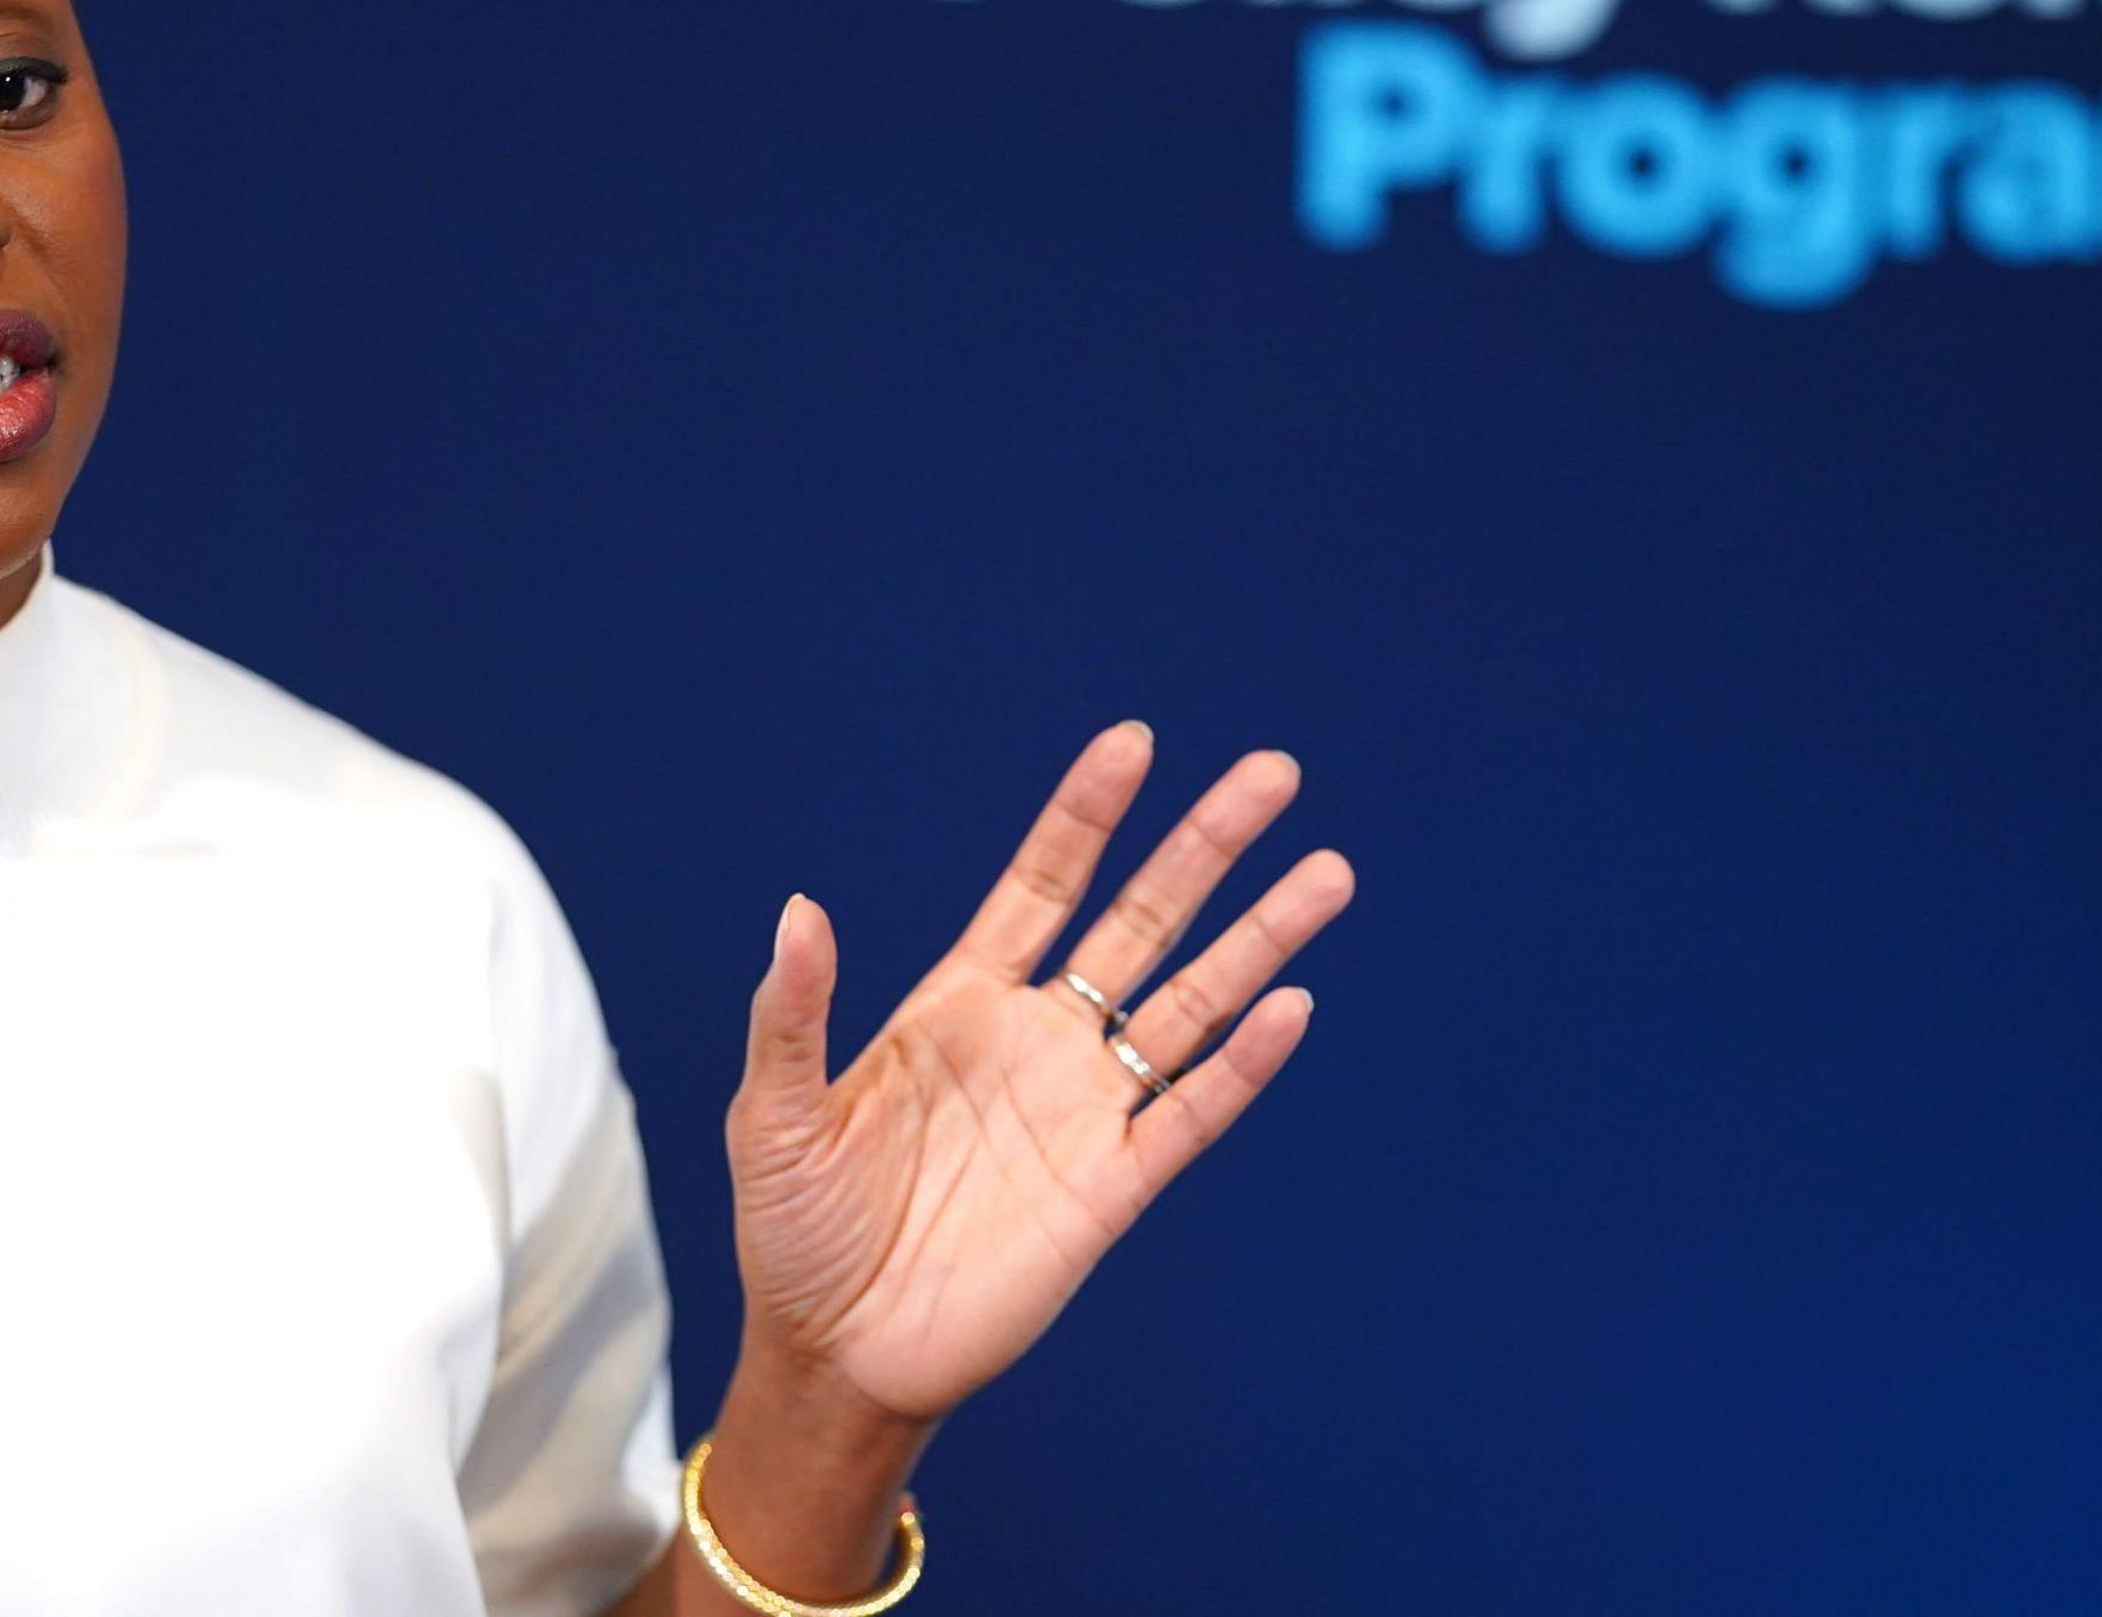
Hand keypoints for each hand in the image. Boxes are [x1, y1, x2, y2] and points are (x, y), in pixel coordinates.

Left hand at [719, 720, 1354, 1426]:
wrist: (836, 1357)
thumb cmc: (794, 1233)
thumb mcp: (773, 1116)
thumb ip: (793, 1013)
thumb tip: (799, 909)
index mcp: (958, 1006)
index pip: (1040, 887)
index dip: (1085, 817)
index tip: (1133, 743)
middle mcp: (1036, 1042)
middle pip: (1140, 924)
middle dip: (1205, 848)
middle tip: (1274, 771)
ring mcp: (1082, 1112)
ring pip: (1191, 1006)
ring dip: (1259, 941)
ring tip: (1328, 872)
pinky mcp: (1112, 1189)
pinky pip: (1190, 1116)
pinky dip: (1242, 1066)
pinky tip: (1291, 1008)